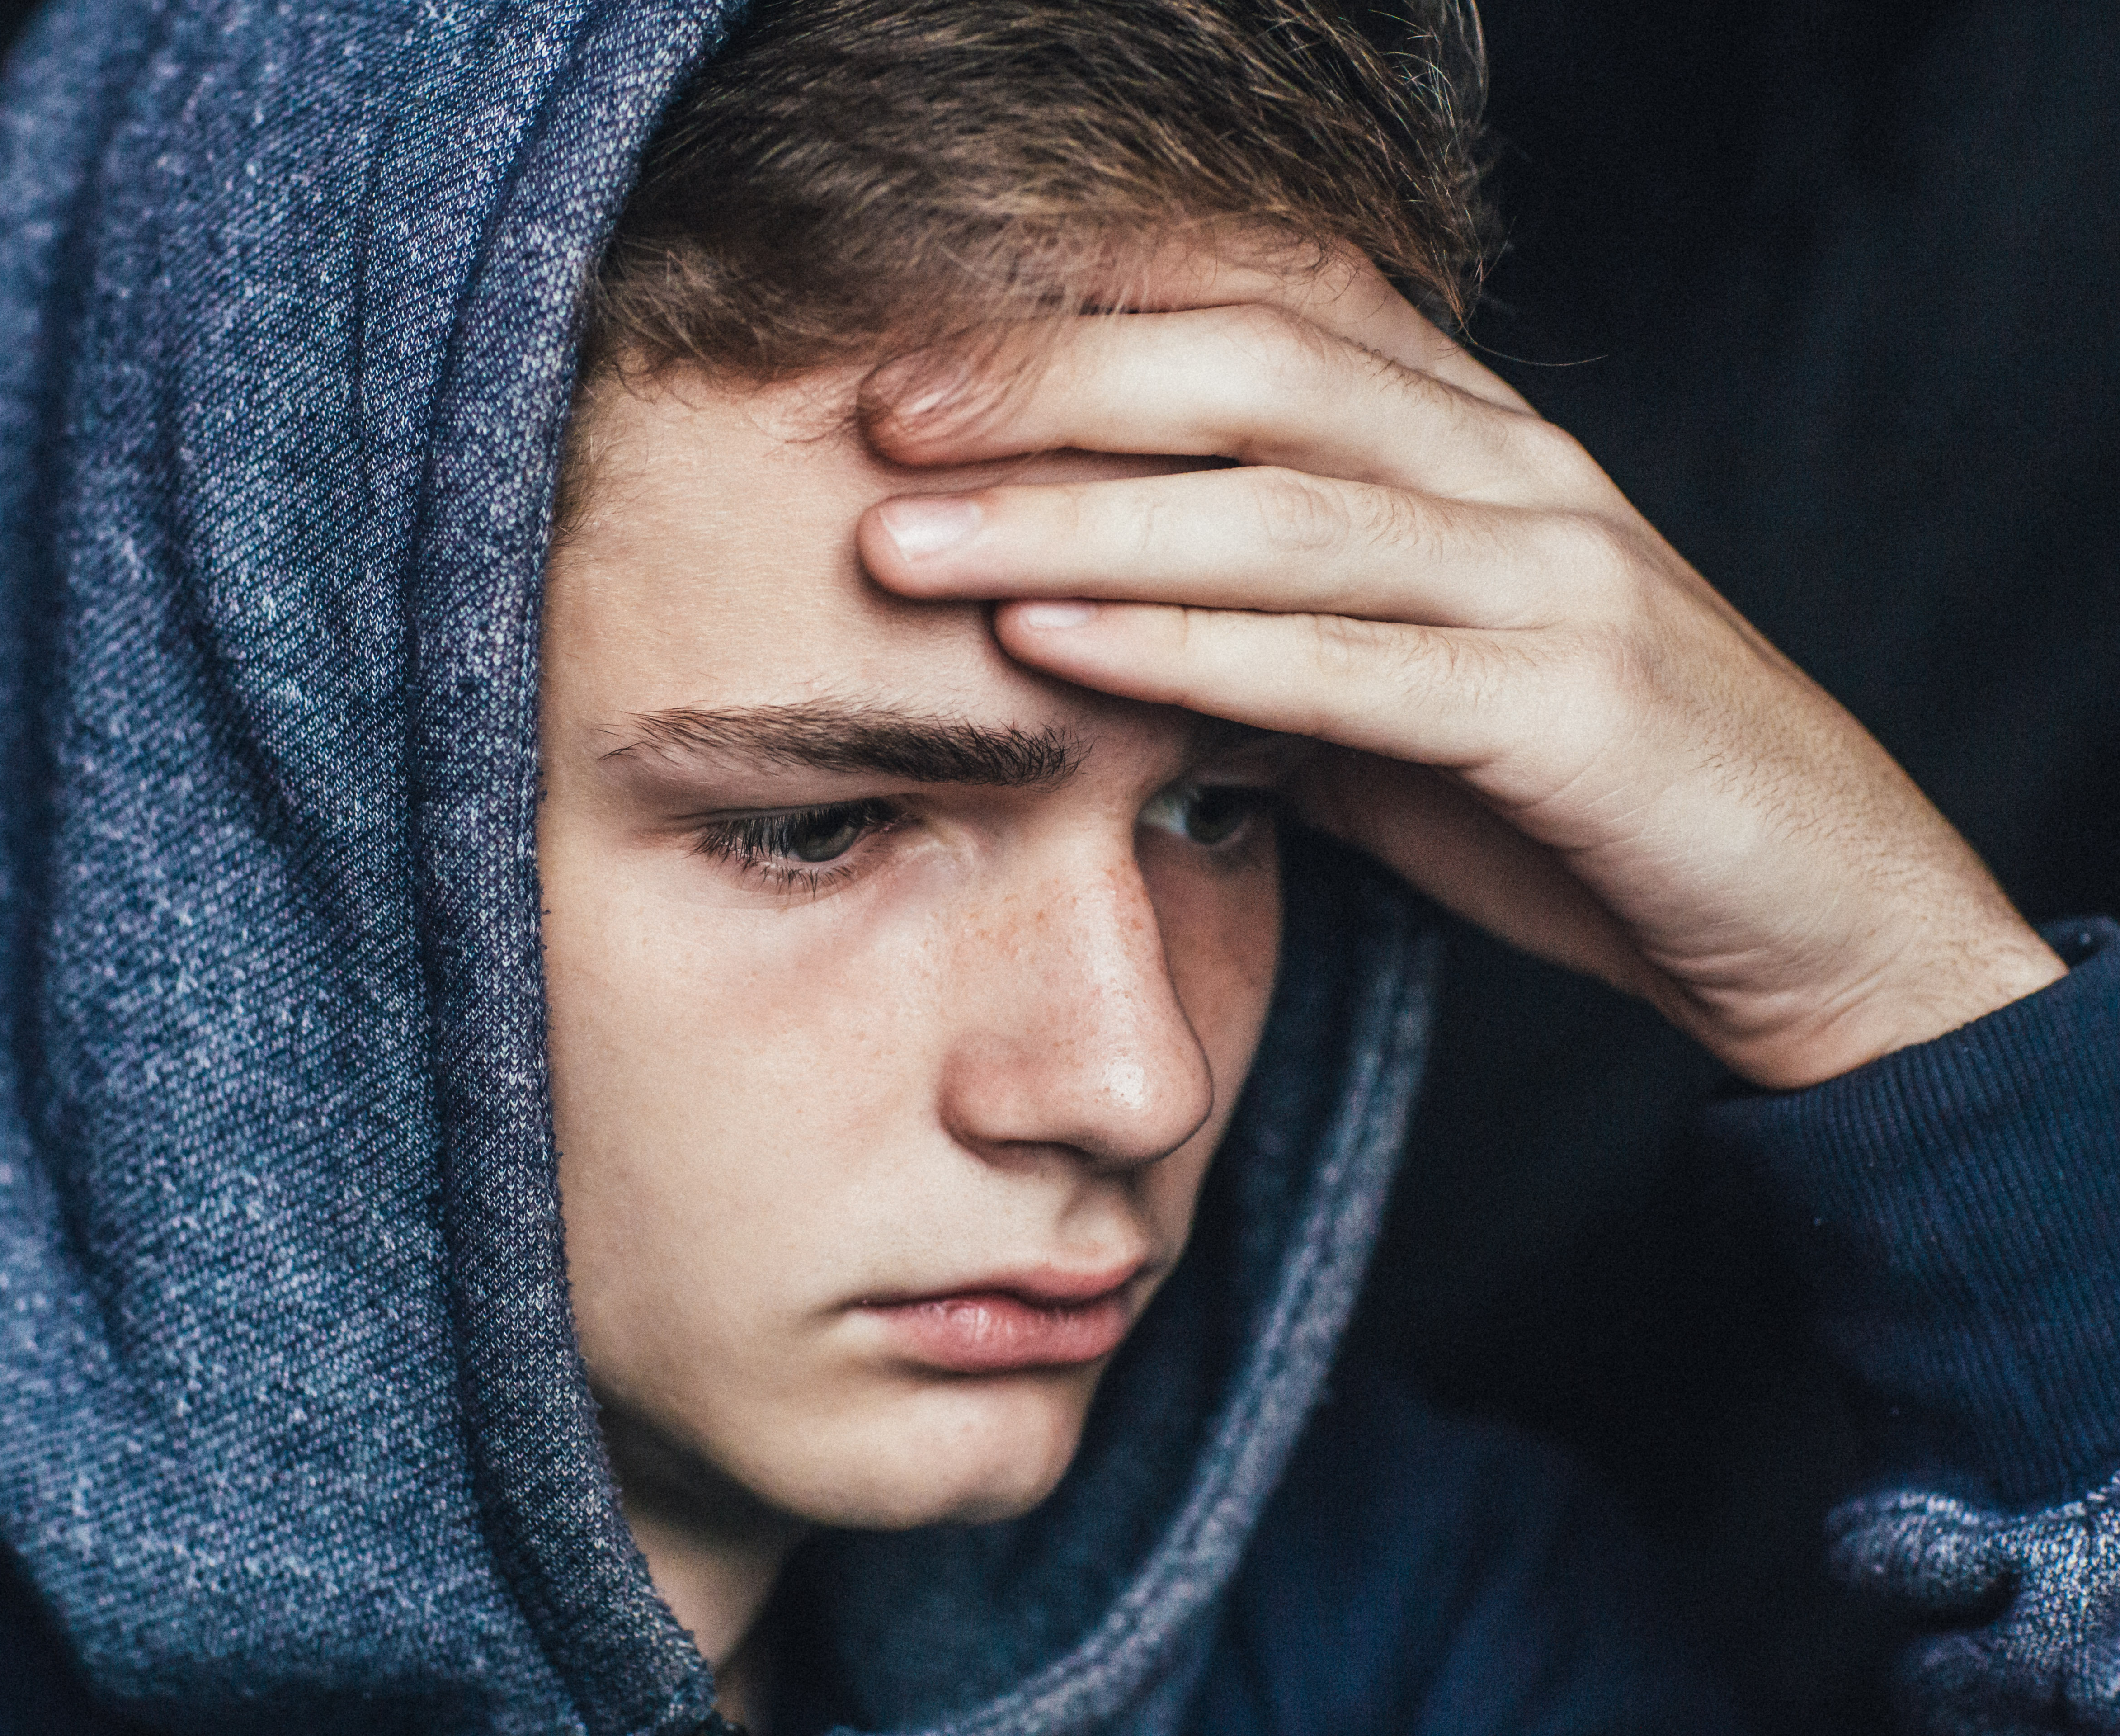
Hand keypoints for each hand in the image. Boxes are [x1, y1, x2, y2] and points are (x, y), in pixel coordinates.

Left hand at [856, 257, 2064, 1089]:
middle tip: (877, 414)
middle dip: (1051, 383)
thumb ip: (1265, 635)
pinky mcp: (1572, 708)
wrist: (1807, 908)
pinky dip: (1186, 654)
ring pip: (1282, 512)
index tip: (918, 351)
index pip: (1264, 315)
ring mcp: (1552, 582)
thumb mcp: (1396, 690)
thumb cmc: (1575, 794)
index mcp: (1472, 443)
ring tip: (905, 542)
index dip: (1089, 314)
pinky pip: (1346, 669)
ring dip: (1075, 521)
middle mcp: (1515, 476)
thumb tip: (1085, 631)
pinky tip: (1053, 648)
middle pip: (1252, 373)